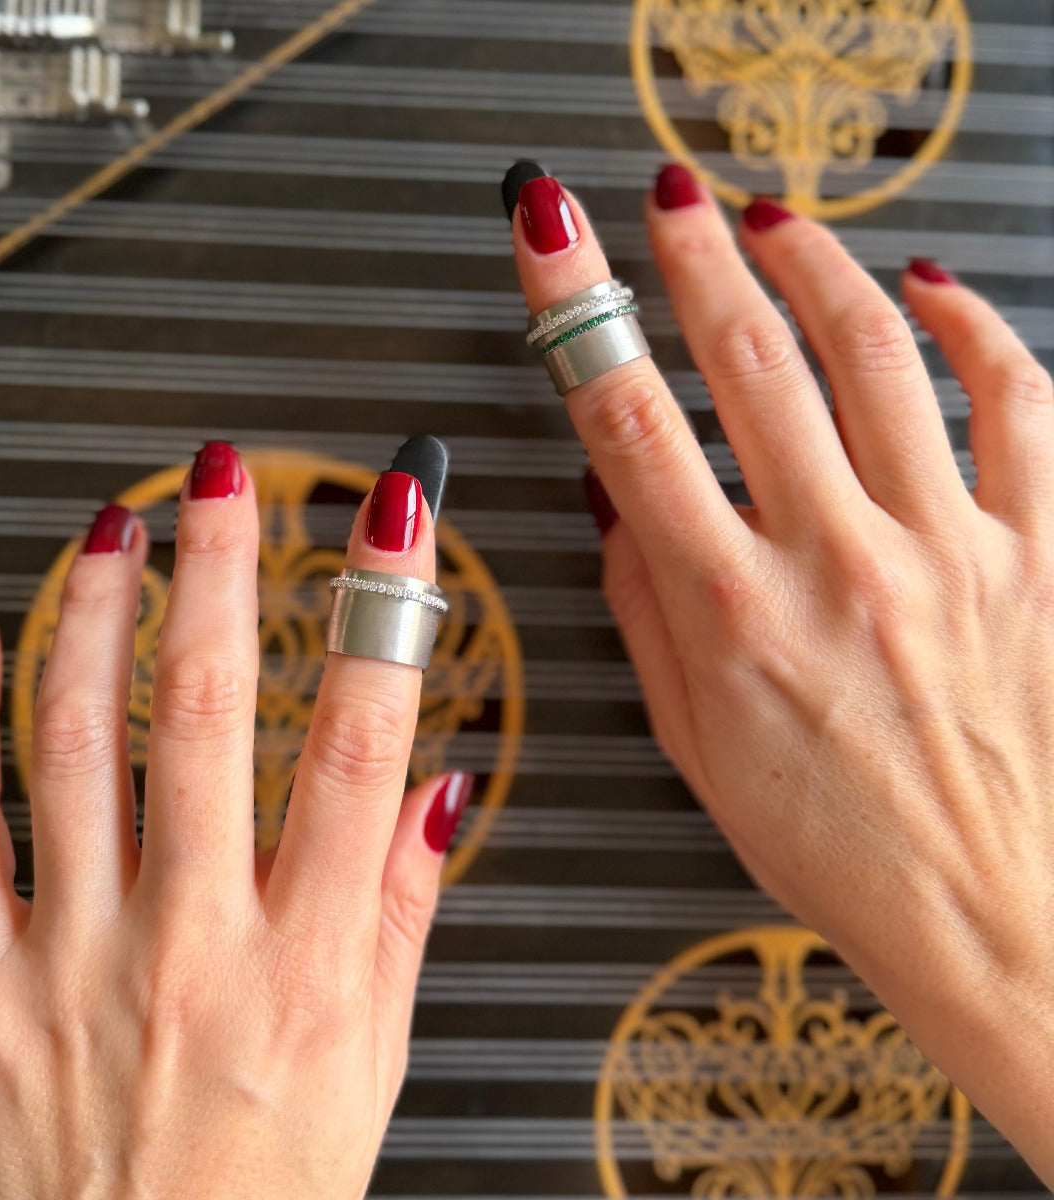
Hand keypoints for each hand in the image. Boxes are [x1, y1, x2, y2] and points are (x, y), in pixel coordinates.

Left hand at [0, 442, 470, 1198]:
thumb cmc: (272, 1187)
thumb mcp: (378, 1052)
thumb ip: (401, 905)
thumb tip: (436, 787)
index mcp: (304, 960)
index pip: (358, 745)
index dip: (382, 613)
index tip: (392, 521)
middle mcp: (188, 944)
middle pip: (203, 713)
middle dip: (221, 569)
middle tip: (227, 476)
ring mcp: (73, 957)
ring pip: (74, 746)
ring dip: (92, 616)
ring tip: (115, 531)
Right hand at [507, 164, 1053, 1180]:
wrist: (989, 913)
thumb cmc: (835, 841)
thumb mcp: (691, 739)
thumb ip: (641, 605)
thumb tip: (616, 499)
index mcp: (734, 615)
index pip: (629, 424)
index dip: (578, 312)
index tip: (553, 243)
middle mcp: (837, 565)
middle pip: (750, 362)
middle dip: (692, 258)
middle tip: (666, 201)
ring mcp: (945, 549)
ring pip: (877, 355)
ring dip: (815, 266)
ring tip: (774, 225)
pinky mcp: (1034, 552)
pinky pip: (1017, 402)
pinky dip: (973, 324)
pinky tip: (931, 286)